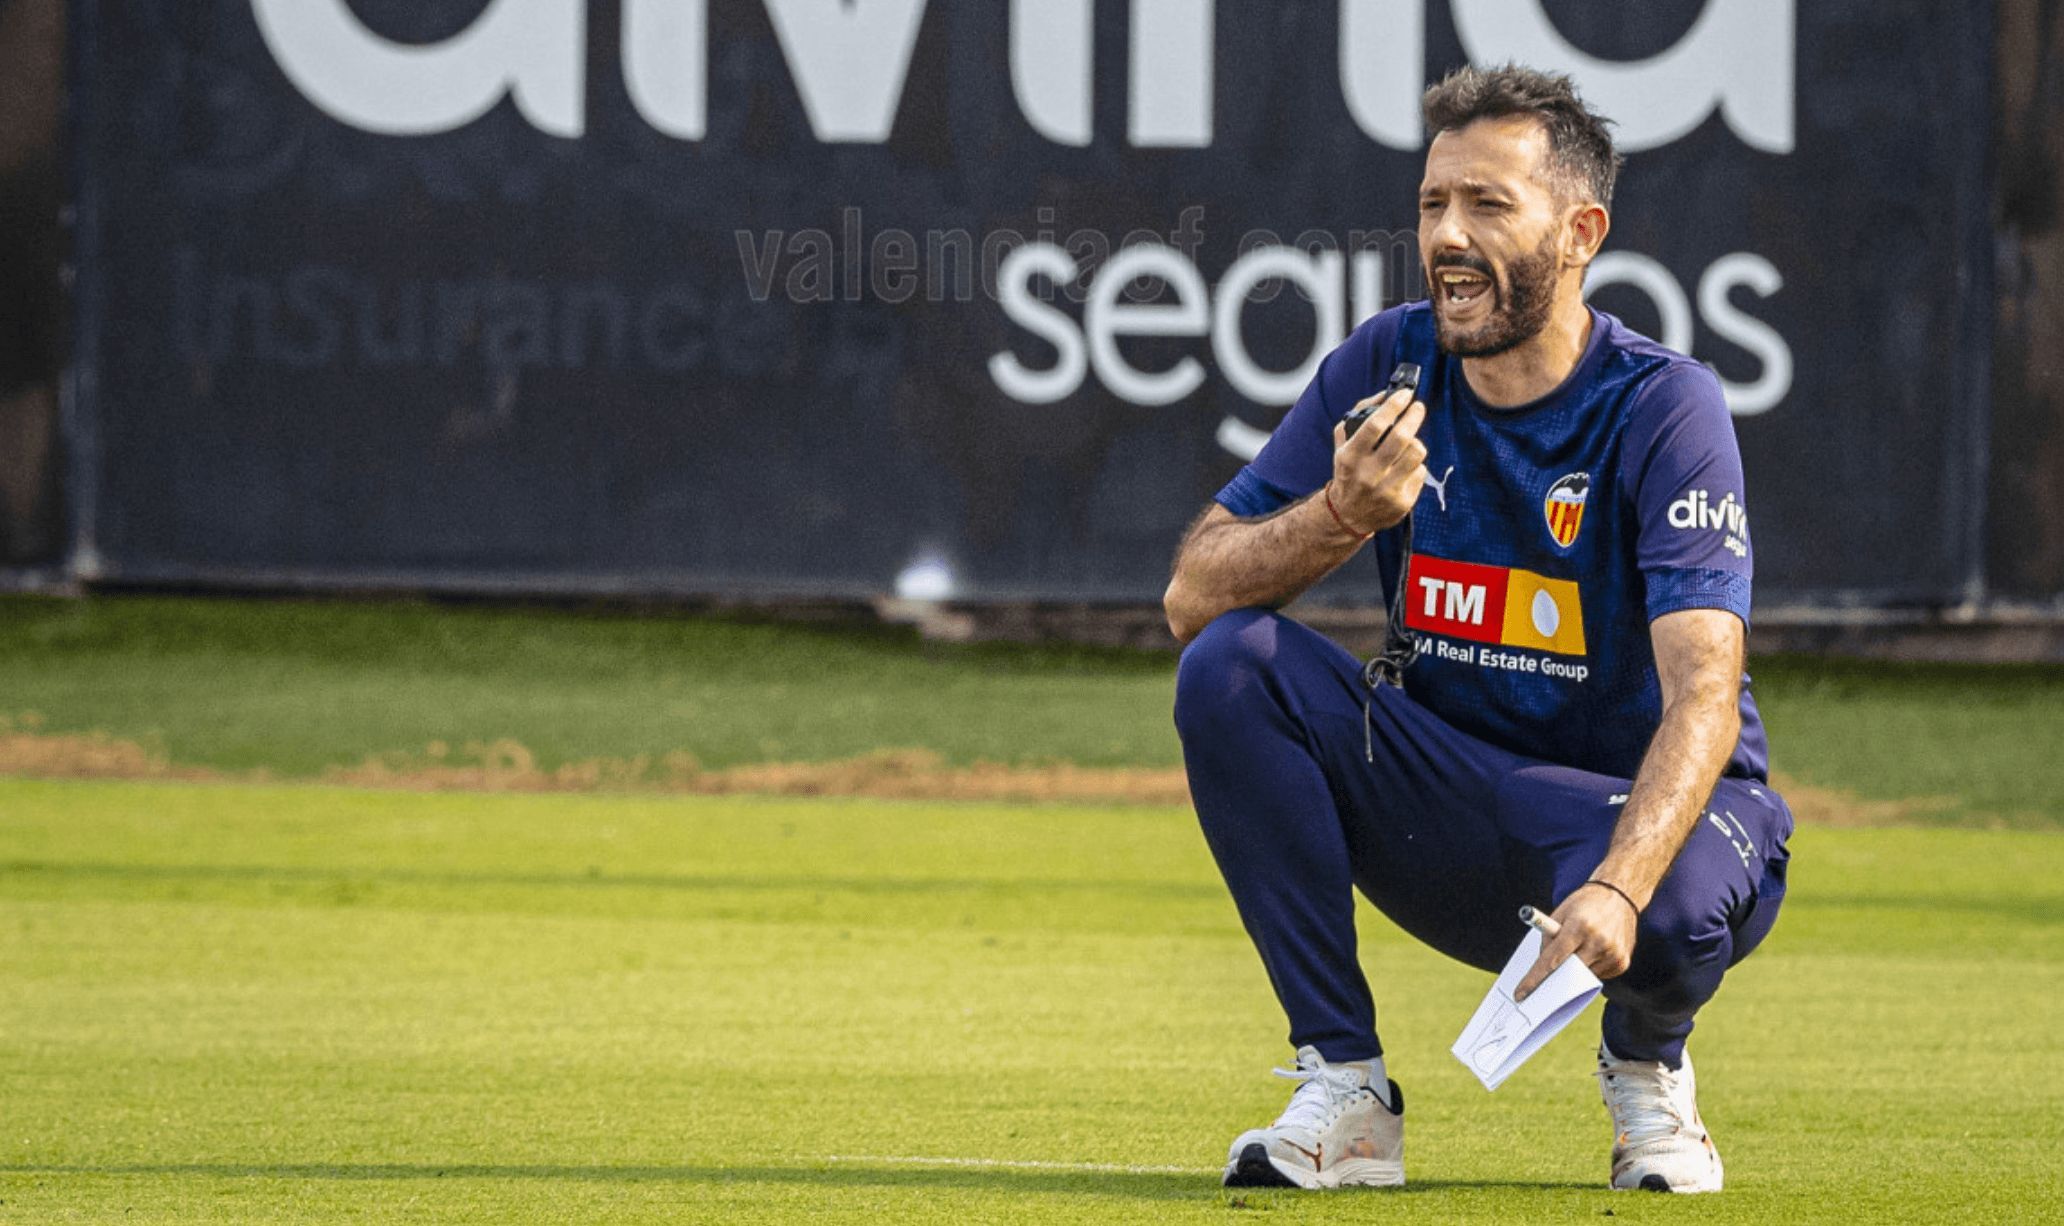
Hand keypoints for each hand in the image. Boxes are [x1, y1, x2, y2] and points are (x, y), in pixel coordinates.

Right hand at [1327, 388, 1427, 536]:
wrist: (1348, 515)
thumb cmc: (1349, 472)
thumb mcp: (1343, 446)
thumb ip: (1359, 418)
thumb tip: (1385, 396)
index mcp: (1350, 458)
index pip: (1375, 425)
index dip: (1393, 406)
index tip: (1404, 394)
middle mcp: (1367, 475)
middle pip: (1401, 438)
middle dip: (1413, 416)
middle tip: (1417, 408)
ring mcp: (1386, 491)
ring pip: (1416, 454)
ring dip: (1416, 442)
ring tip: (1410, 442)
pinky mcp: (1402, 503)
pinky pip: (1420, 473)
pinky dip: (1415, 466)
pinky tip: (1404, 469)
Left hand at [1514, 883, 1639, 1000]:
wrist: (1619, 896)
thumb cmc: (1583, 904)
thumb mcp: (1560, 914)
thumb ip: (1548, 940)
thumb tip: (1541, 970)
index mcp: (1579, 926)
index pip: (1552, 959)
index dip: (1534, 979)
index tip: (1521, 994)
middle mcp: (1599, 941)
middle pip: (1568, 973)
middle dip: (1554, 979)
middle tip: (1541, 984)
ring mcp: (1613, 954)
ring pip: (1582, 977)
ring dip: (1573, 970)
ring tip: (1578, 949)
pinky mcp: (1622, 962)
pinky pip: (1598, 976)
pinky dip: (1589, 968)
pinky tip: (1592, 951)